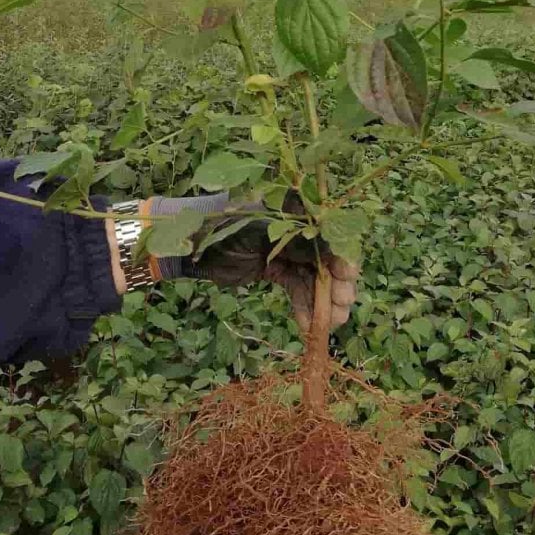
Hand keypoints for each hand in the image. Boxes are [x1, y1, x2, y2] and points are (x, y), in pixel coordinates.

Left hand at [154, 199, 359, 333]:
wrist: (187, 246)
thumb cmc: (220, 229)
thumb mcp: (260, 234)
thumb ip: (296, 244)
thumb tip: (334, 257)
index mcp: (293, 209)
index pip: (327, 232)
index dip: (341, 254)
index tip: (347, 277)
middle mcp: (295, 228)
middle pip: (325, 257)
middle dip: (335, 285)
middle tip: (341, 310)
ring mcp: (286, 249)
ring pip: (314, 277)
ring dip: (322, 302)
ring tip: (329, 326)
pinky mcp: (276, 268)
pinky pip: (296, 287)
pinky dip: (303, 306)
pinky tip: (307, 326)